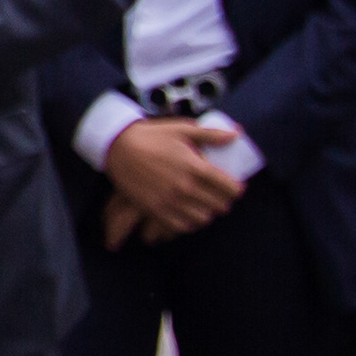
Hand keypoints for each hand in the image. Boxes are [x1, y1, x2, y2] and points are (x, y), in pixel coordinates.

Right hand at [100, 116, 243, 241]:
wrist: (118, 147)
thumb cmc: (152, 135)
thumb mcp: (183, 129)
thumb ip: (212, 134)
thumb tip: (237, 134)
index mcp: (196, 167)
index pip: (230, 188)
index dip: (236, 189)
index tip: (234, 187)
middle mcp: (186, 187)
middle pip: (219, 205)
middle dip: (224, 201)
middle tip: (220, 196)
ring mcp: (170, 201)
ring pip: (203, 218)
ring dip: (207, 212)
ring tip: (204, 205)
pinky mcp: (155, 210)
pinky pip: (182, 226)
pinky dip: (189, 222)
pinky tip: (188, 214)